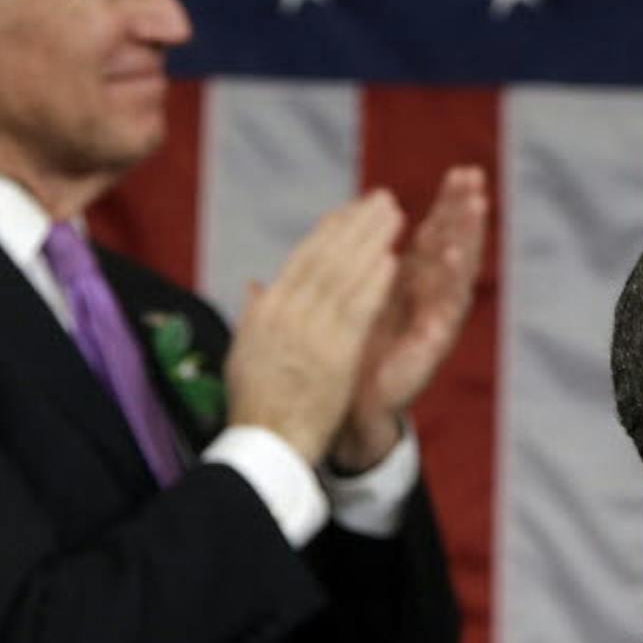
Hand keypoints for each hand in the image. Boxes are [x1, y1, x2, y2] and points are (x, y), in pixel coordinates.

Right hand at [224, 193, 401, 463]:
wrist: (265, 444)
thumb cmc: (257, 403)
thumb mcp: (246, 350)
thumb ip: (254, 312)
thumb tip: (254, 283)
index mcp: (266, 310)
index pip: (302, 259)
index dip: (330, 231)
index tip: (352, 209)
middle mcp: (285, 313)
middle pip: (325, 257)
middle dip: (356, 224)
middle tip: (383, 198)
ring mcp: (309, 332)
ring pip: (343, 275)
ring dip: (372, 241)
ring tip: (396, 216)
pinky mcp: (333, 354)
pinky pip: (357, 310)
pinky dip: (374, 282)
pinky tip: (393, 260)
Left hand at [329, 166, 489, 472]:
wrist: (346, 408)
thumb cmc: (348, 352)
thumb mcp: (346, 297)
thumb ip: (344, 262)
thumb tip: (331, 221)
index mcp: (409, 283)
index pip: (434, 235)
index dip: (448, 205)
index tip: (460, 172)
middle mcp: (428, 298)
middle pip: (452, 244)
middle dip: (463, 211)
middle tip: (473, 176)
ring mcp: (434, 320)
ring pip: (456, 271)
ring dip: (466, 236)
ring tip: (475, 204)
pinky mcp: (431, 344)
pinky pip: (444, 307)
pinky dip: (449, 279)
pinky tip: (451, 253)